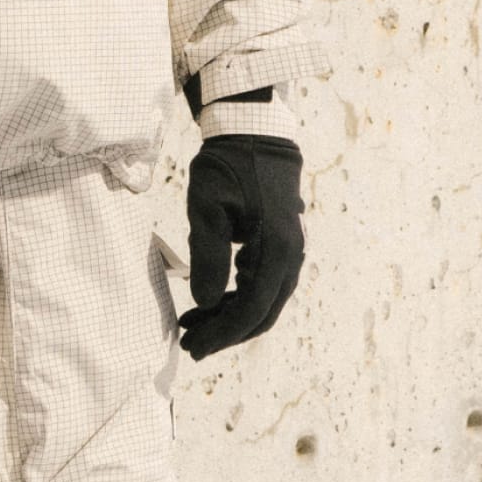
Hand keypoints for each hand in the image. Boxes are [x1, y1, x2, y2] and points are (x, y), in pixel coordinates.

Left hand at [178, 136, 303, 360]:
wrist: (253, 135)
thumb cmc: (228, 168)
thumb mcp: (208, 209)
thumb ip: (208, 256)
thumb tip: (206, 303)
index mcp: (278, 251)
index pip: (251, 310)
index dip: (222, 334)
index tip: (193, 347)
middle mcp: (291, 257)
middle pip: (261, 314)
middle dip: (225, 334)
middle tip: (190, 345)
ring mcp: (289, 252)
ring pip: (262, 302)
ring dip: (229, 318)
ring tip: (193, 324)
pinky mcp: (280, 246)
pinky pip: (262, 284)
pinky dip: (237, 298)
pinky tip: (210, 300)